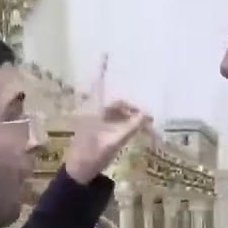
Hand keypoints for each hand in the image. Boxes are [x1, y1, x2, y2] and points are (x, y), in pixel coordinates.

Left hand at [63, 55, 151, 182]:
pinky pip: (116, 122)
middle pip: (117, 103)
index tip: (105, 53)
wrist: (78, 174)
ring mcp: (96, 122)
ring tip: (147, 127)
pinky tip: (137, 131)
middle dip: (133, 108)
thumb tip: (147, 114)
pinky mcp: (98, 131)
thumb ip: (131, 126)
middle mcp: (94, 112)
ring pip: (118, 113)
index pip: (100, 84)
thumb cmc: (92, 155)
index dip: (102, 69)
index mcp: (94, 110)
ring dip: (131, 118)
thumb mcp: (114, 141)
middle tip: (149, 118)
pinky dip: (127, 124)